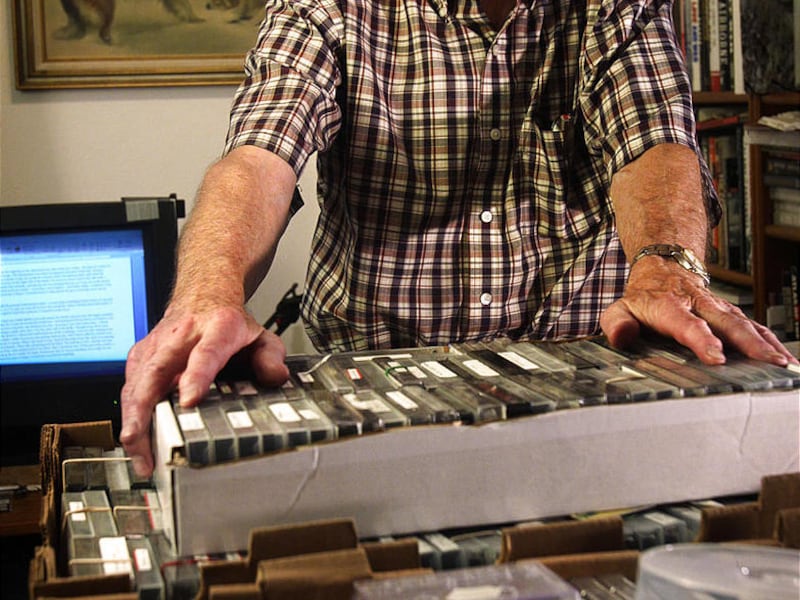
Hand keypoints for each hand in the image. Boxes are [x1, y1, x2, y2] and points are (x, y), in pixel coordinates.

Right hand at [119, 303, 288, 476]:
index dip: (195, 377)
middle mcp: (181, 335)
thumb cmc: (230, 323)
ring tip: (140, 456)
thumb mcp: (261, 336)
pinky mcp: (141, 356)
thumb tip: (274, 378)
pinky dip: (128, 415)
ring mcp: (157, 345)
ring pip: (136, 382)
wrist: (204, 294)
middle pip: (156, 370)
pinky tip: (135, 441)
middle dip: (144, 408)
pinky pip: (129, 387)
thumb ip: (271, 357)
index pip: (205, 353)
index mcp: (217, 328)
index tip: (189, 401)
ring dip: (132, 421)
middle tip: (143, 441)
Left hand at [600, 259, 796, 365]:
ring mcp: (720, 310)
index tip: (717, 356)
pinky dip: (772, 343)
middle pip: (728, 323)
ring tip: (785, 365)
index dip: (702, 339)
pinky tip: (786, 360)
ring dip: (767, 344)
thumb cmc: (643, 298)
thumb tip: (622, 337)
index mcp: (671, 307)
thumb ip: (617, 324)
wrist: (664, 268)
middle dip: (749, 344)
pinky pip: (756, 328)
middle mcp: (701, 306)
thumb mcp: (620, 308)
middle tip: (767, 362)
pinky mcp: (732, 315)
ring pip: (747, 325)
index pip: (688, 324)